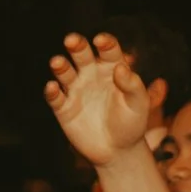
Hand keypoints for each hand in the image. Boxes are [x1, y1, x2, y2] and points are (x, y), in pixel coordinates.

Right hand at [43, 32, 155, 166]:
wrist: (117, 151)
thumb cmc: (131, 124)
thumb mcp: (138, 105)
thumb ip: (132, 85)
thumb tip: (121, 68)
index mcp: (112, 70)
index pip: (108, 50)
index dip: (104, 43)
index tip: (100, 40)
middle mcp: (92, 76)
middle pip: (82, 55)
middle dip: (77, 46)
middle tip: (71, 40)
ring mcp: (76, 91)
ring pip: (65, 73)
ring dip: (60, 66)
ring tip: (57, 62)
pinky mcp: (64, 108)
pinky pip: (55, 97)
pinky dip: (52, 92)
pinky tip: (52, 87)